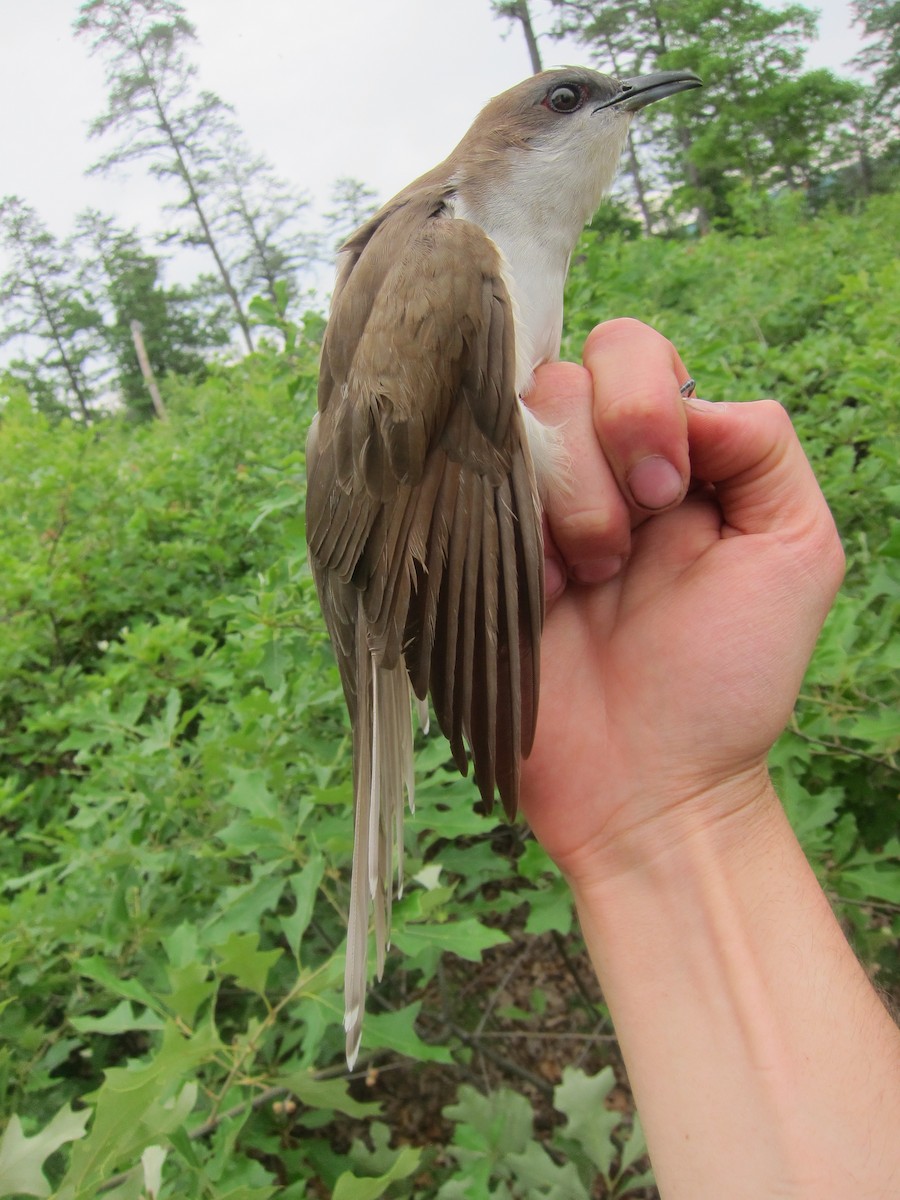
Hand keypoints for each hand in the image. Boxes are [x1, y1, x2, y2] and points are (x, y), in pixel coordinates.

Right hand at [520, 319, 843, 883]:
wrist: (647, 790)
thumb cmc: (729, 683)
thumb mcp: (796, 552)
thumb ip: (763, 447)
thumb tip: (690, 396)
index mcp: (664, 458)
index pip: (630, 354)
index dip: (641, 405)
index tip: (665, 496)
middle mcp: (587, 472)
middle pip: (558, 380)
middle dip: (591, 462)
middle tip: (620, 553)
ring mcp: (522, 514)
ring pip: (502, 431)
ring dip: (553, 507)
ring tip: (580, 587)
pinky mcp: (469, 557)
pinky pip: (451, 493)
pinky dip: (498, 538)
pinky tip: (535, 600)